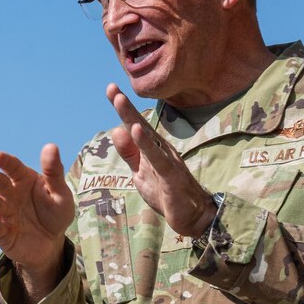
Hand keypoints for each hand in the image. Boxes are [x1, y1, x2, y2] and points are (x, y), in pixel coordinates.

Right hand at [0, 145, 74, 302]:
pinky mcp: (1, 233)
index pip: (13, 167)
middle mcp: (10, 194)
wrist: (52, 244)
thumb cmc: (55, 214)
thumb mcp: (60, 194)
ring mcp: (4, 213)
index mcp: (24, 180)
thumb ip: (54, 172)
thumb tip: (51, 146)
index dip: (5, 162)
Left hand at [106, 84, 217, 237]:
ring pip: (147, 136)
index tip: (111, 90)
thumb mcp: (141, 172)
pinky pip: (156, 157)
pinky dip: (145, 143)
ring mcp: (167, 160)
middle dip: (125, 107)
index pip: (134, 126)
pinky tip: (136, 130)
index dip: (123, 109)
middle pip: (140, 125)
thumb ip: (129, 153)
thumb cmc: (166, 192)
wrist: (192, 216)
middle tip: (111, 87)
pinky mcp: (171, 175)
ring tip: (120, 100)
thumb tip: (116, 130)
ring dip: (132, 118)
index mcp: (153, 148)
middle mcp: (161, 149)